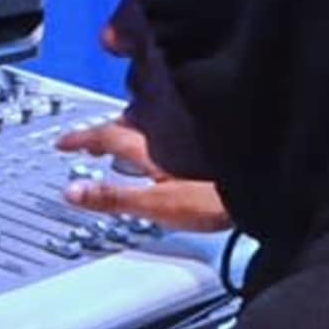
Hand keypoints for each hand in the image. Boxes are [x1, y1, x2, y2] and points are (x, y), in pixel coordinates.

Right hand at [54, 120, 232, 235]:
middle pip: (128, 122)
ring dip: (135, 126)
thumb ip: (114, 197)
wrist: (265, 187)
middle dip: (106, 129)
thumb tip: (74, 193)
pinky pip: (177, 126)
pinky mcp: (212, 139)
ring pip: (154, 122)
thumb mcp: (156, 206)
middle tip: (90, 140)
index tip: (64, 142)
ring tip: (124, 137)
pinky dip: (163, 131)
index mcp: (151, 148)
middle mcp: (169, 134)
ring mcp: (192, 134)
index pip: (106, 135)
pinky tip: (171, 143)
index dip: (81, 138)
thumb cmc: (218, 198)